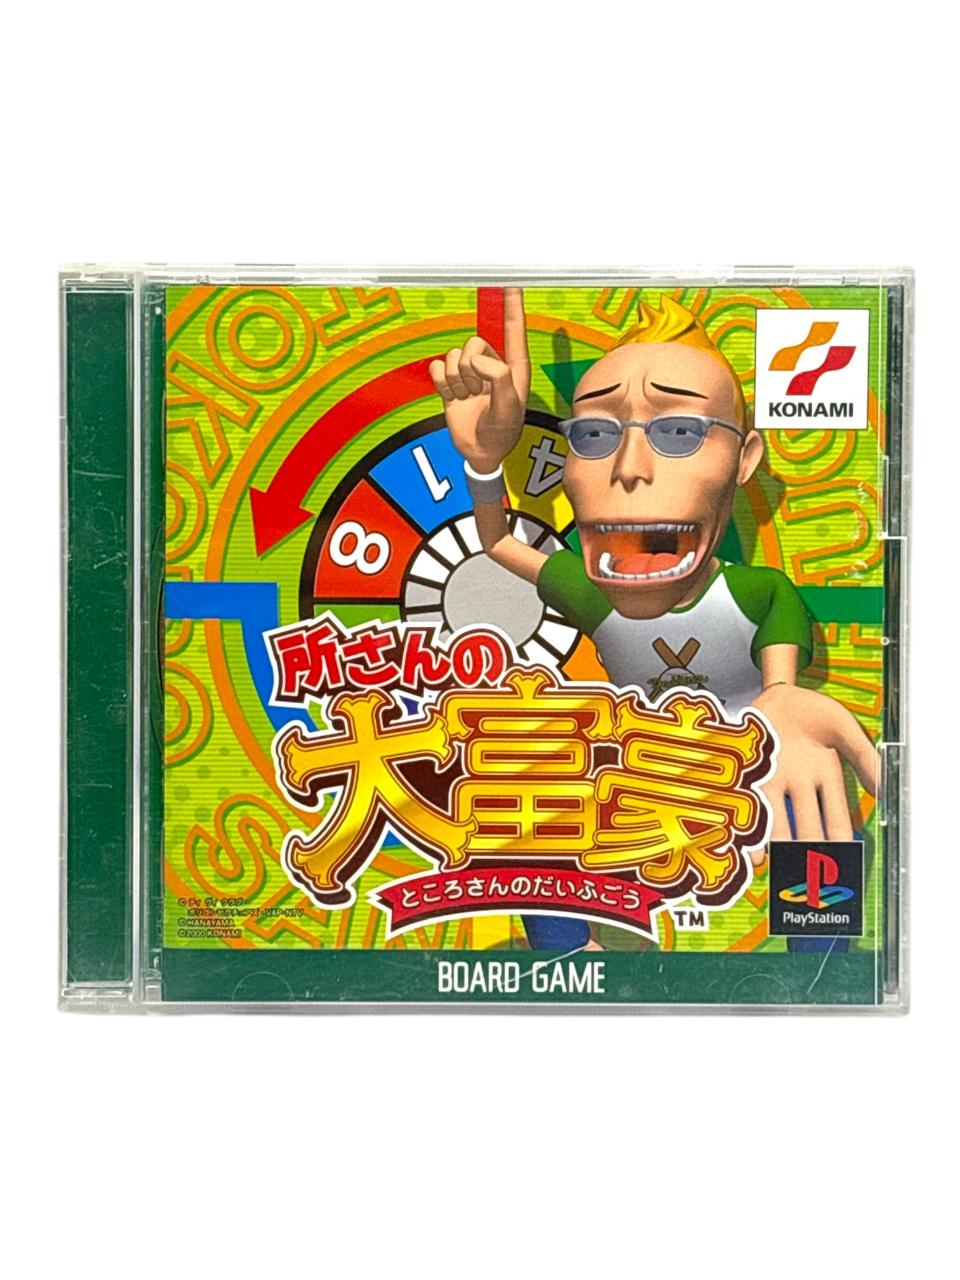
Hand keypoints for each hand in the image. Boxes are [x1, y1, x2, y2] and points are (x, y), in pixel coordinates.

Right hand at [429, 287, 530, 473]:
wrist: (480, 452)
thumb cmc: (502, 430)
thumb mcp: (509, 405)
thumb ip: (498, 376)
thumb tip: (477, 359)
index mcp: (513, 365)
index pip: (513, 328)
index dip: (511, 304)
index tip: (510, 279)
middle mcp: (491, 363)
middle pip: (473, 343)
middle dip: (471, 369)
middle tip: (478, 393)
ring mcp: (470, 373)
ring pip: (453, 356)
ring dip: (457, 381)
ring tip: (468, 399)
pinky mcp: (451, 383)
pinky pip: (438, 368)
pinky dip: (442, 384)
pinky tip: (453, 398)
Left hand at [750, 683, 878, 856]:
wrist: (779, 692)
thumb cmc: (815, 712)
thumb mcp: (844, 728)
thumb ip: (862, 756)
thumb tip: (885, 789)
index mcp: (827, 777)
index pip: (836, 817)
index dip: (840, 841)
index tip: (843, 864)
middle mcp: (799, 785)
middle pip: (807, 824)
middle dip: (809, 850)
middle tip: (810, 876)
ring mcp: (773, 779)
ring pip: (777, 818)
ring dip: (776, 843)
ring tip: (774, 864)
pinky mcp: (751, 770)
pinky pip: (750, 799)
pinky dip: (749, 822)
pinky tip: (747, 843)